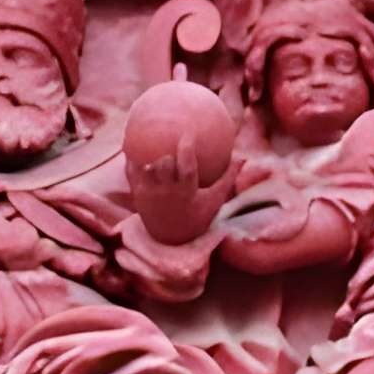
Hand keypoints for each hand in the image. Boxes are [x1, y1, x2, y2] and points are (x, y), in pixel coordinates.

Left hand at [122, 82, 237, 245]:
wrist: (172, 238)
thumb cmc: (197, 216)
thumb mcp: (215, 199)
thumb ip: (228, 178)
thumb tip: (242, 157)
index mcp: (186, 192)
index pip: (185, 169)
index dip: (185, 151)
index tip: (187, 134)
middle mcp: (166, 193)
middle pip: (162, 167)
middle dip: (164, 155)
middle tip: (167, 142)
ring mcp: (149, 194)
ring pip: (145, 169)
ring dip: (147, 155)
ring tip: (146, 136)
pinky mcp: (137, 195)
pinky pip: (131, 173)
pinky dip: (131, 158)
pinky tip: (131, 143)